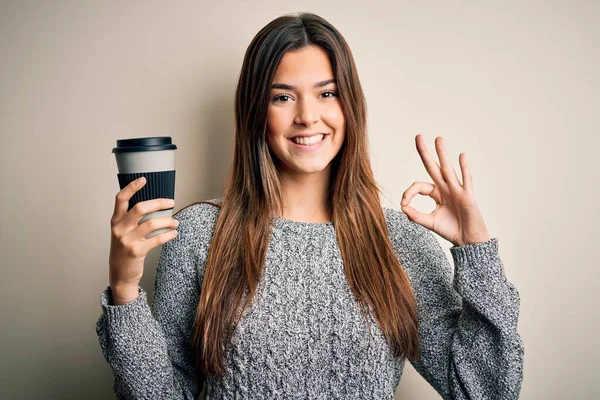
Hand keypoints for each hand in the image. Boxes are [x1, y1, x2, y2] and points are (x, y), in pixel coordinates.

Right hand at [108, 176, 179, 303]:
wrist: (120, 276)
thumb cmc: (123, 251)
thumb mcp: (121, 233)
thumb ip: (130, 220)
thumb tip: (152, 205)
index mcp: (115, 221)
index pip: (120, 199)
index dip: (132, 187)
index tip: (144, 179)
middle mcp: (119, 229)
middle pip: (140, 208)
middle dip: (158, 203)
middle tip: (171, 202)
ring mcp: (127, 240)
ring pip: (151, 223)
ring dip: (167, 221)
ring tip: (175, 222)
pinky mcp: (136, 251)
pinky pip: (156, 239)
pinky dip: (168, 235)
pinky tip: (174, 233)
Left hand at [400, 134, 490, 246]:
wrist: (468, 240)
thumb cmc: (451, 230)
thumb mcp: (430, 223)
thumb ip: (416, 216)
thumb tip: (403, 207)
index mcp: (436, 194)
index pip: (419, 186)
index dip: (409, 193)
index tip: (404, 204)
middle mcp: (446, 188)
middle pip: (433, 167)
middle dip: (425, 153)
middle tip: (418, 136)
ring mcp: (457, 190)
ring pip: (448, 169)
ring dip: (442, 154)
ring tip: (438, 139)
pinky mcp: (467, 196)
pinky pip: (466, 179)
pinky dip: (464, 168)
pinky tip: (461, 156)